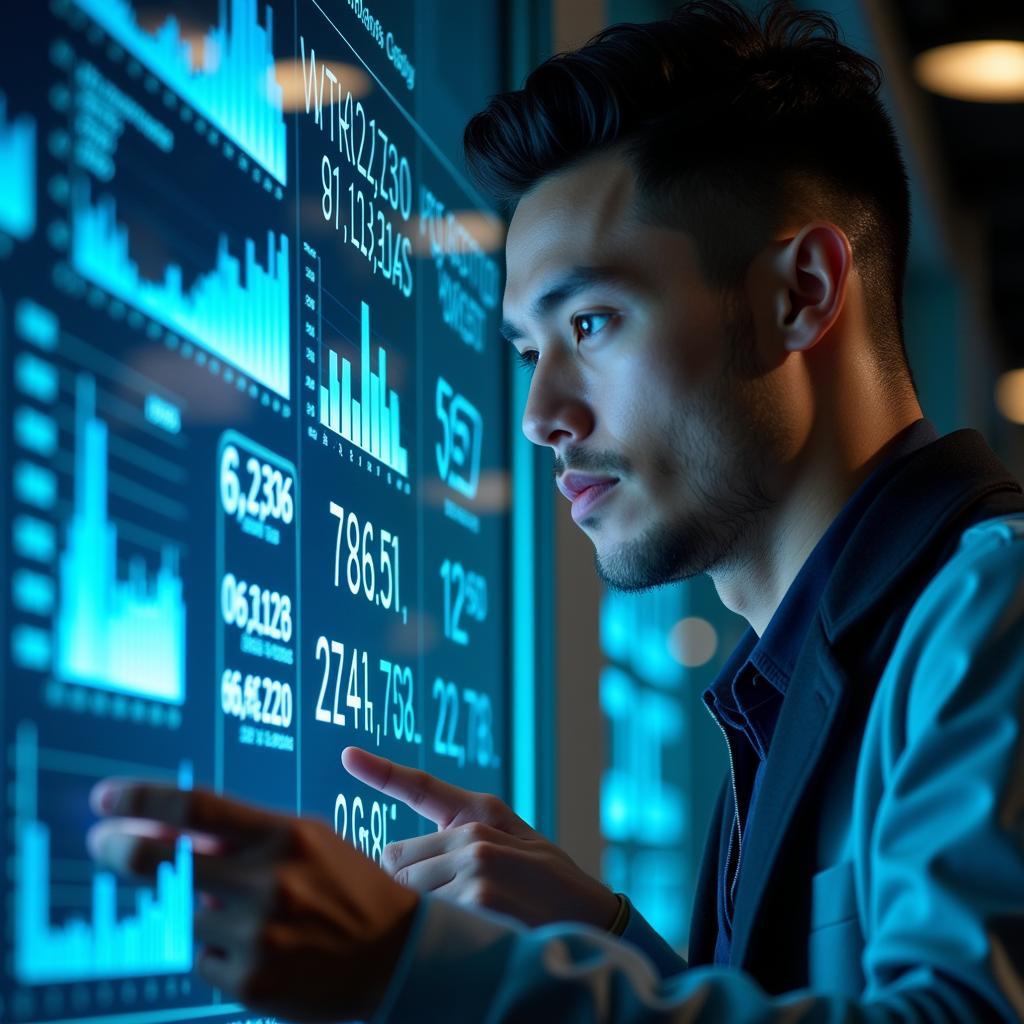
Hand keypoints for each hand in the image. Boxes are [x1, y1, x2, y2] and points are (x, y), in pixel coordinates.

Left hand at [86, 780, 418, 1022]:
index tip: (105, 797)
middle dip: (119, 848)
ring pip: (183, 914)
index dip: (140, 800)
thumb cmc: (347, 886)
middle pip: (162, 862)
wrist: (395, 955)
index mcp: (284, 835)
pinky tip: (261, 945)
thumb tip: (169, 830)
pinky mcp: (249, 983)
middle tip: (102, 842)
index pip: (195, 808)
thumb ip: (243, 834)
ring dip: (197, 907)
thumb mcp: (307, 840)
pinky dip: (218, 947)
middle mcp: (267, 882)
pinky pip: (201, 957)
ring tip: (244, 909)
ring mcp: (256, 935)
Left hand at [342, 747, 618, 929]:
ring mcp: (476, 865)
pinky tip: (468, 938)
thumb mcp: (511, 845)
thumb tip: (393, 859)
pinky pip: (428, 920)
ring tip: (461, 926)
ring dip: (422, 915)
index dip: (381, 770)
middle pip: (395, 860)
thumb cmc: (545, 886)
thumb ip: (458, 841)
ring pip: (407, 893)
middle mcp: (474, 833)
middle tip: (440, 909)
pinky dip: (437, 935)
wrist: (596, 921)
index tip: (348, 754)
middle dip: (405, 887)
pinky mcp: (479, 900)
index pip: (421, 786)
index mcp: (480, 812)